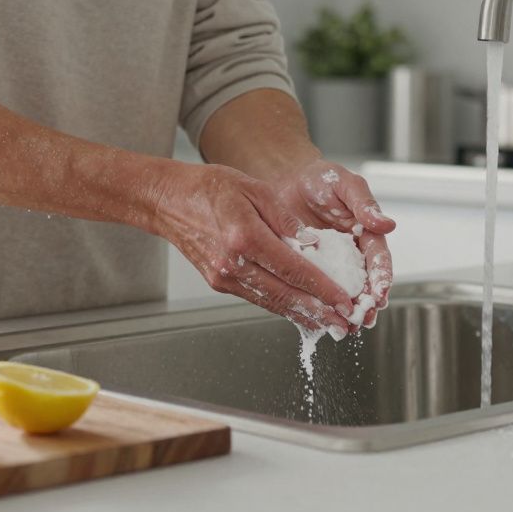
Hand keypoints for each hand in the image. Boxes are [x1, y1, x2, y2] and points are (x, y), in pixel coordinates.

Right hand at [147, 163, 354, 337]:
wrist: (169, 201)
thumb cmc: (209, 188)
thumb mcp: (254, 189)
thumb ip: (285, 218)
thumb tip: (311, 243)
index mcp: (245, 236)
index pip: (293, 269)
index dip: (322, 288)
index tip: (343, 299)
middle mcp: (233, 263)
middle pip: (284, 294)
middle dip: (318, 311)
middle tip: (343, 322)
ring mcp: (224, 277)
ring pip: (271, 302)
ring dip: (301, 315)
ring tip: (328, 323)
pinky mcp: (219, 282)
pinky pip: (257, 297)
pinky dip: (281, 306)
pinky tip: (299, 311)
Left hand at [272, 160, 395, 326]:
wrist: (286, 180)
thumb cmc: (320, 179)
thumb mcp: (345, 185)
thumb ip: (365, 204)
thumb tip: (387, 224)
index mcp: (367, 235)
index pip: (379, 260)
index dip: (381, 278)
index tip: (380, 293)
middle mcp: (352, 254)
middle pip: (364, 284)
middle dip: (366, 303)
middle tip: (364, 318)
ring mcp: (331, 264)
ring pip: (342, 292)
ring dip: (346, 310)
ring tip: (347, 325)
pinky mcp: (309, 269)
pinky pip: (316, 289)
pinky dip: (319, 304)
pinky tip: (319, 318)